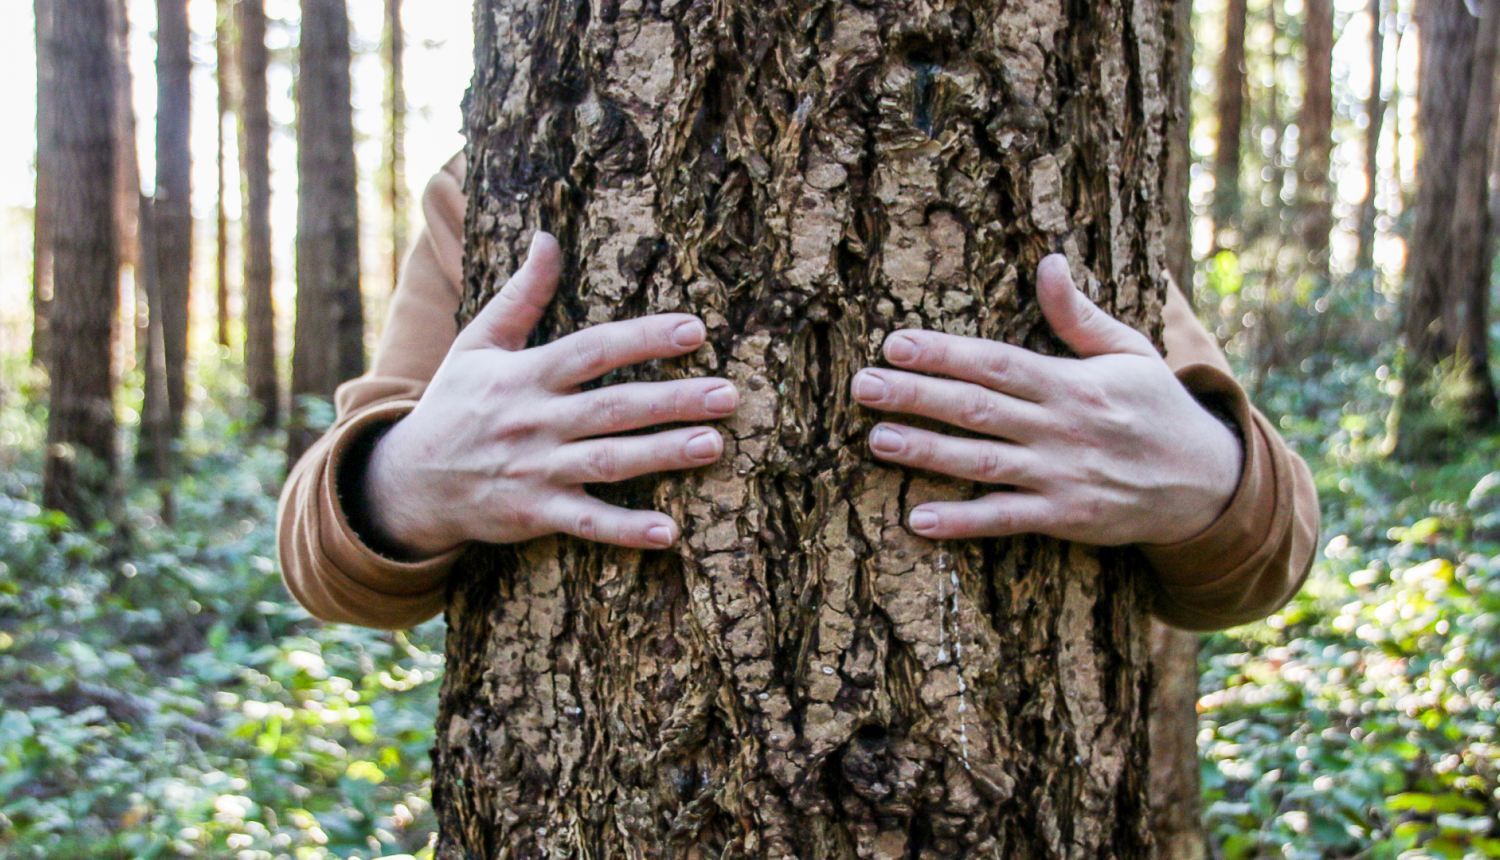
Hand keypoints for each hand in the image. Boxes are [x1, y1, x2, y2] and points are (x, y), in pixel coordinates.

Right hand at [362, 232, 738, 557]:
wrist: (408, 481)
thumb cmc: (453, 405)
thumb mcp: (476, 344)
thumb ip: (519, 295)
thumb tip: (547, 237)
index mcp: (524, 375)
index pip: (592, 350)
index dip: (643, 338)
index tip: (695, 329)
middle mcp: (533, 421)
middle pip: (612, 407)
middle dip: (673, 400)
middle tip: (728, 394)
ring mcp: (535, 470)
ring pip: (607, 462)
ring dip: (662, 454)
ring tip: (714, 444)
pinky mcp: (535, 514)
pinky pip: (586, 523)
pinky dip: (625, 530)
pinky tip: (669, 532)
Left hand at [851, 255, 1241, 546]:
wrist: (1208, 481)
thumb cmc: (1157, 407)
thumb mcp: (1129, 351)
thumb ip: (1078, 315)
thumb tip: (1048, 261)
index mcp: (1071, 382)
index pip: (996, 362)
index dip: (944, 352)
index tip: (895, 343)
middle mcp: (1060, 427)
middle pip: (977, 408)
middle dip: (916, 395)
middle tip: (862, 386)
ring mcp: (1060, 475)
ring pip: (981, 462)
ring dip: (926, 452)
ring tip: (876, 440)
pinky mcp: (1063, 518)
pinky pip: (1005, 520)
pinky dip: (962, 522)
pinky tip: (917, 519)